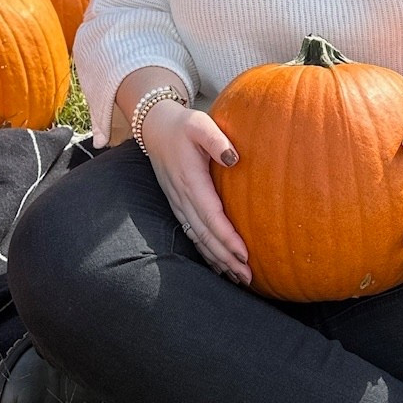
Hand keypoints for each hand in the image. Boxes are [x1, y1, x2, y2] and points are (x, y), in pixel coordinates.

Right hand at [139, 101, 251, 284]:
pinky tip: (219, 265)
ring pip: (198, 239)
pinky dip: (206, 252)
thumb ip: (216, 139)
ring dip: (217, 260)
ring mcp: (178, 204)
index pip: (211, 216)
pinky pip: (192, 234)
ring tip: (238, 277)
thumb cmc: (183, 125)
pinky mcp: (178, 206)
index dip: (227, 237)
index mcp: (191, 180)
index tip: (245, 254)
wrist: (155, 128)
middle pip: (206, 235)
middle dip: (226, 258)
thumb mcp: (199, 124)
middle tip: (248, 277)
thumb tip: (234, 158)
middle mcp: (183, 197)